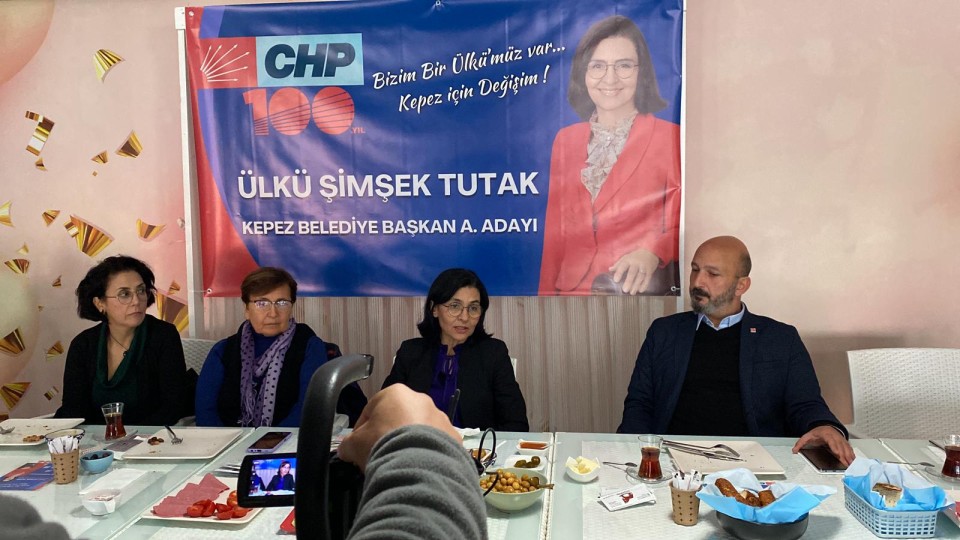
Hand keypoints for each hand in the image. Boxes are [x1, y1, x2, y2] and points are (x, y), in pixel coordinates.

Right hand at [338, 384, 461, 470]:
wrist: (418, 465)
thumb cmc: (382, 444)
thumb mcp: (353, 444)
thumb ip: (347, 444)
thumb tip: (346, 449)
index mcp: (395, 393)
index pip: (371, 410)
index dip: (361, 431)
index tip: (359, 448)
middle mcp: (421, 400)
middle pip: (397, 419)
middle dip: (388, 436)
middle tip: (379, 456)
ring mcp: (440, 418)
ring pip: (418, 432)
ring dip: (409, 444)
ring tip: (400, 464)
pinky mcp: (453, 437)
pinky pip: (435, 446)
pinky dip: (426, 455)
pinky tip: (417, 468)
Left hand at [610, 249, 659, 294]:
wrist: (650, 251)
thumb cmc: (636, 256)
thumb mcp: (626, 257)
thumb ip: (618, 264)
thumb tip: (609, 269)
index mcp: (629, 259)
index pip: (623, 266)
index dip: (619, 273)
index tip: (616, 280)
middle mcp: (636, 263)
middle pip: (632, 272)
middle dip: (629, 281)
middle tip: (624, 290)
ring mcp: (644, 267)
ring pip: (640, 277)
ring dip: (636, 285)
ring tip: (632, 293)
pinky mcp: (650, 271)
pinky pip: (647, 278)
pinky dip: (644, 285)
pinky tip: (640, 290)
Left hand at [792, 425, 855, 465]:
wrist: (824, 426)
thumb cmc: (817, 433)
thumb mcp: (807, 436)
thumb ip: (800, 443)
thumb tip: (794, 450)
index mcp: (827, 435)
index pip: (832, 441)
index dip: (835, 447)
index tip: (838, 453)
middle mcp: (835, 437)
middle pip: (841, 446)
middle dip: (844, 455)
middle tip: (847, 463)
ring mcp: (841, 439)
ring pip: (846, 448)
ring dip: (849, 456)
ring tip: (851, 464)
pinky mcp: (844, 443)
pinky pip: (849, 449)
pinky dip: (852, 455)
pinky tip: (853, 461)